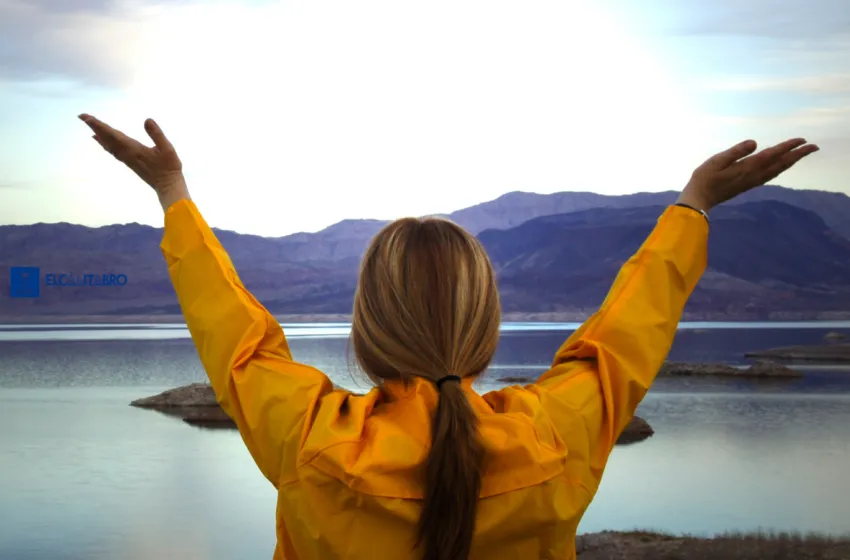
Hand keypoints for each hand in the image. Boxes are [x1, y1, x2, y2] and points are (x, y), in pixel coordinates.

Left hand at [79, 114, 189, 208]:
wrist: (168, 186)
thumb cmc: (169, 167)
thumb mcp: (167, 148)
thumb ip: (157, 134)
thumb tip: (147, 120)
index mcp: (133, 149)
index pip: (113, 134)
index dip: (99, 125)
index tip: (86, 117)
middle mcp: (126, 154)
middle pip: (107, 138)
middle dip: (95, 127)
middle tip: (82, 116)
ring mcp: (127, 159)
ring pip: (108, 145)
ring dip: (98, 134)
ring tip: (89, 126)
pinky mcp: (130, 162)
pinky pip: (112, 150)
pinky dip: (105, 143)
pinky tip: (102, 141)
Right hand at [678, 138, 819, 211]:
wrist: (698, 200)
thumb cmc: (703, 178)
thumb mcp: (716, 161)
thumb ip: (735, 151)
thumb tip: (754, 143)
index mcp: (747, 168)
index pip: (772, 155)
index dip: (788, 147)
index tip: (802, 139)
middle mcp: (753, 175)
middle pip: (780, 164)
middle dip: (797, 155)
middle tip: (814, 146)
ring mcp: (751, 181)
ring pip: (777, 170)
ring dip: (791, 161)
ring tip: (801, 154)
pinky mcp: (748, 184)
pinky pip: (770, 175)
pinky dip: (780, 168)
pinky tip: (781, 166)